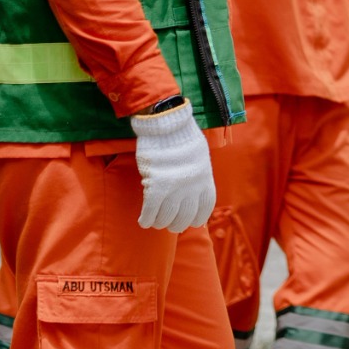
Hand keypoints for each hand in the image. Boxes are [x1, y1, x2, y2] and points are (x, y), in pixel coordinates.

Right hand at [131, 103, 215, 232]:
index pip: (205, 208)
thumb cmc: (181, 135)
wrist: (167, 124)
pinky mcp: (157, 186)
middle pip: (185, 216)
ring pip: (167, 217)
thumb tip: (194, 188)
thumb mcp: (199, 155)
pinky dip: (146, 218)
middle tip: (169, 223)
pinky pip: (151, 210)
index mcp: (205, 178)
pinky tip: (143, 221)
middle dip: (176, 223)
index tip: (192, 222)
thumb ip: (198, 173)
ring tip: (155, 221)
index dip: (198, 218)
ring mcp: (175, 188)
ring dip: (160, 222)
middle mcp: (193, 186)